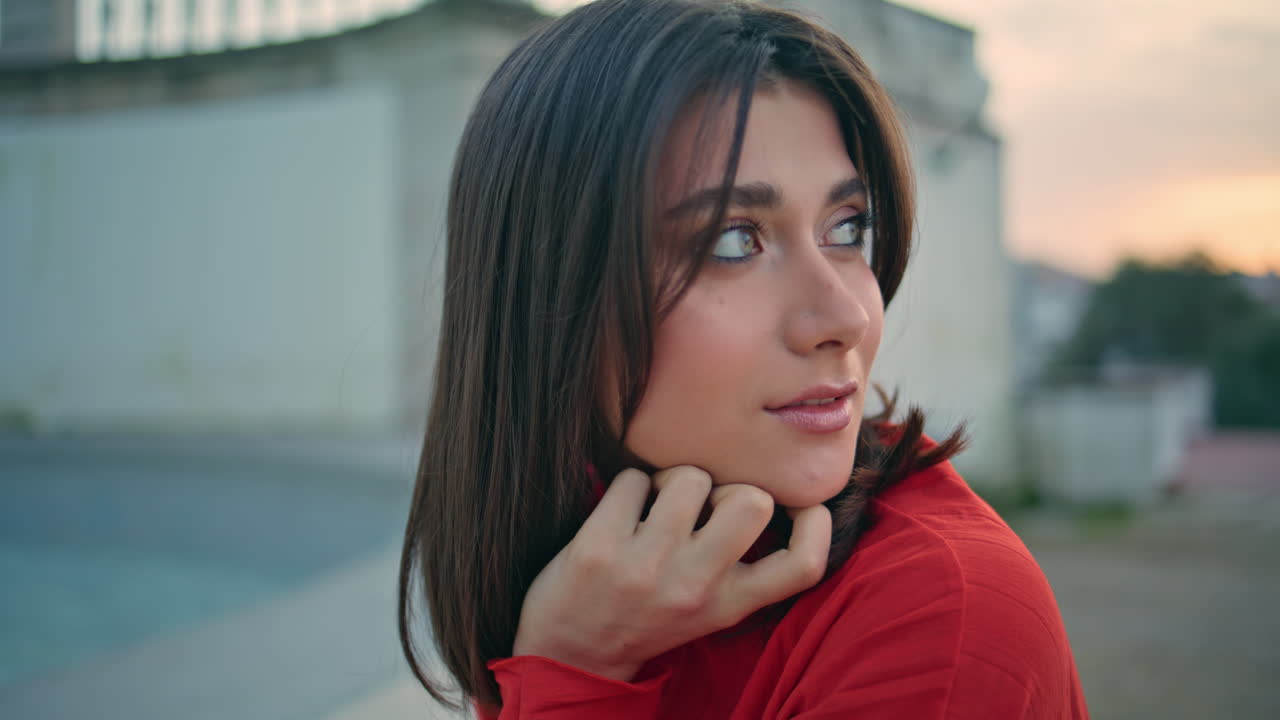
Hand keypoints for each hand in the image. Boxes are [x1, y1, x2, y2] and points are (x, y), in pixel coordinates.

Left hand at [511, 465, 832, 681]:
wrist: (571, 655)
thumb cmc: (648, 616)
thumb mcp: (709, 608)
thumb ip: (742, 566)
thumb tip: (775, 496)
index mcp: (730, 604)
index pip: (804, 566)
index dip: (818, 524)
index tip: (800, 506)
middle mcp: (694, 587)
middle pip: (752, 502)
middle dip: (730, 485)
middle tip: (702, 504)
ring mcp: (646, 567)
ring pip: (690, 476)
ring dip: (673, 478)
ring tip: (657, 504)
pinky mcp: (599, 547)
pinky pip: (632, 478)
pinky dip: (628, 485)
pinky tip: (620, 512)